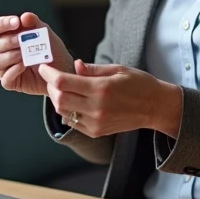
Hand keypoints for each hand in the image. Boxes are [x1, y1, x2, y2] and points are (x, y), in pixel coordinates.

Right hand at [0, 12, 74, 95]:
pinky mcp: (10, 82)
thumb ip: (34, 22)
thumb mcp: (44, 31)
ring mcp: (3, 68)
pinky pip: (5, 78)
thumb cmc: (49, 48)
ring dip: (10, 56)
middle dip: (5, 42)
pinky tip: (24, 65)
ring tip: (24, 54)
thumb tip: (25, 17)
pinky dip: (14, 70)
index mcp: (2, 35)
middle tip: (21, 40)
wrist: (61, 68)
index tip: (16, 22)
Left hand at [38, 59, 182, 139]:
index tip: (44, 67)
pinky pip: (73, 122)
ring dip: (58, 99)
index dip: (49, 74)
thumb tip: (74, 66)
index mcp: (101, 89)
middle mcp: (97, 108)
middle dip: (50, 87)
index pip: (64, 82)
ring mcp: (96, 123)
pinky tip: (73, 100)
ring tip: (63, 88)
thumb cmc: (139, 83)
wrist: (155, 107)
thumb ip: (92, 69)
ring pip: (63, 112)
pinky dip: (68, 110)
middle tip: (52, 77)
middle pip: (59, 99)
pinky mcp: (96, 132)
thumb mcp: (117, 69)